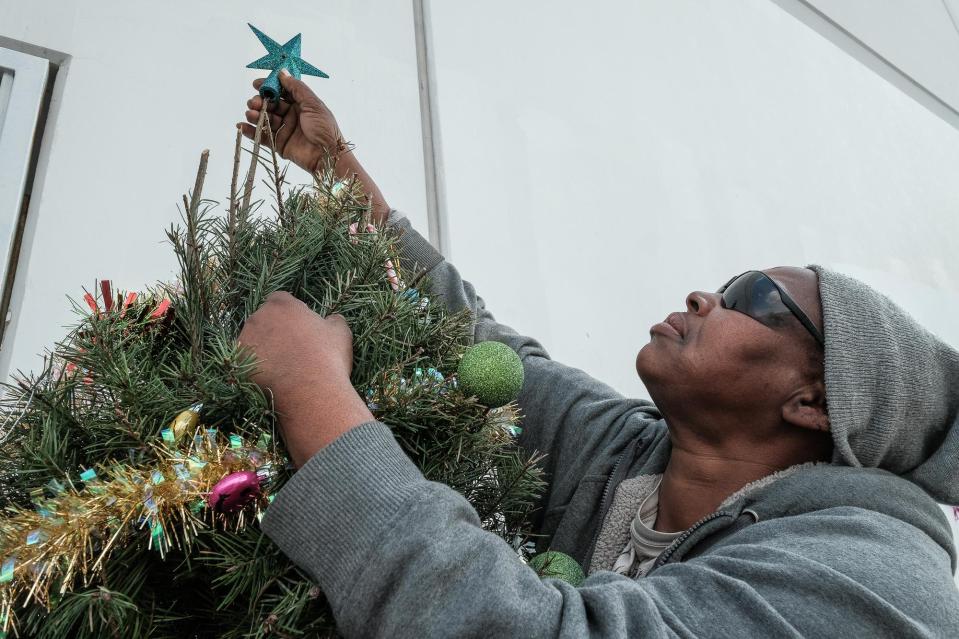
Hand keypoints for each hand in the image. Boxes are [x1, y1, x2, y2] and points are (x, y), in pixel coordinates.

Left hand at [237, 291, 372, 465]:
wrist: (311, 393)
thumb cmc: (328, 358)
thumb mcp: (341, 332)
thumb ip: (334, 320)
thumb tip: (332, 318)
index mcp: (281, 304)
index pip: (280, 299)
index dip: (291, 312)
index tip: (301, 327)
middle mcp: (258, 317)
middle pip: (264, 318)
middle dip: (275, 329)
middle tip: (292, 348)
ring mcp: (245, 339)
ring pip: (253, 339)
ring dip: (264, 347)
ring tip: (282, 366)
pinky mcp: (238, 363)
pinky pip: (245, 360)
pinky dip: (256, 366)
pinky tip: (272, 377)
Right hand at [238, 73, 390, 222]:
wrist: (328, 156)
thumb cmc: (324, 128)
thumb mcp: (313, 104)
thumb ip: (296, 88)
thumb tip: (282, 72)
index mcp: (301, 104)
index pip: (281, 92)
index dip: (269, 87)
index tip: (256, 83)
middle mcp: (291, 115)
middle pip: (271, 105)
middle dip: (260, 102)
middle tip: (254, 102)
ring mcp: (284, 130)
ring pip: (265, 119)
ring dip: (255, 115)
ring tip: (250, 113)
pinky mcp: (279, 144)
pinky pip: (263, 136)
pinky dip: (251, 131)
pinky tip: (242, 126)